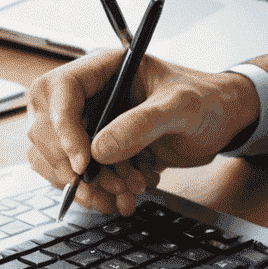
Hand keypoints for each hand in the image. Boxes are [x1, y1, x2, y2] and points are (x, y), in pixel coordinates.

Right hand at [26, 50, 260, 215]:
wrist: (222, 122)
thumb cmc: (206, 99)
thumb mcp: (182, 106)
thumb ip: (143, 124)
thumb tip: (98, 151)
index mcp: (104, 68)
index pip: (60, 90)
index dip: (62, 127)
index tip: (83, 162)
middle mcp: (89, 94)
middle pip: (46, 129)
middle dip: (74, 165)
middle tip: (109, 185)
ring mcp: (88, 124)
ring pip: (56, 158)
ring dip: (84, 185)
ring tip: (125, 194)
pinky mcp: (96, 151)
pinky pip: (74, 176)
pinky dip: (93, 193)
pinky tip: (122, 199)